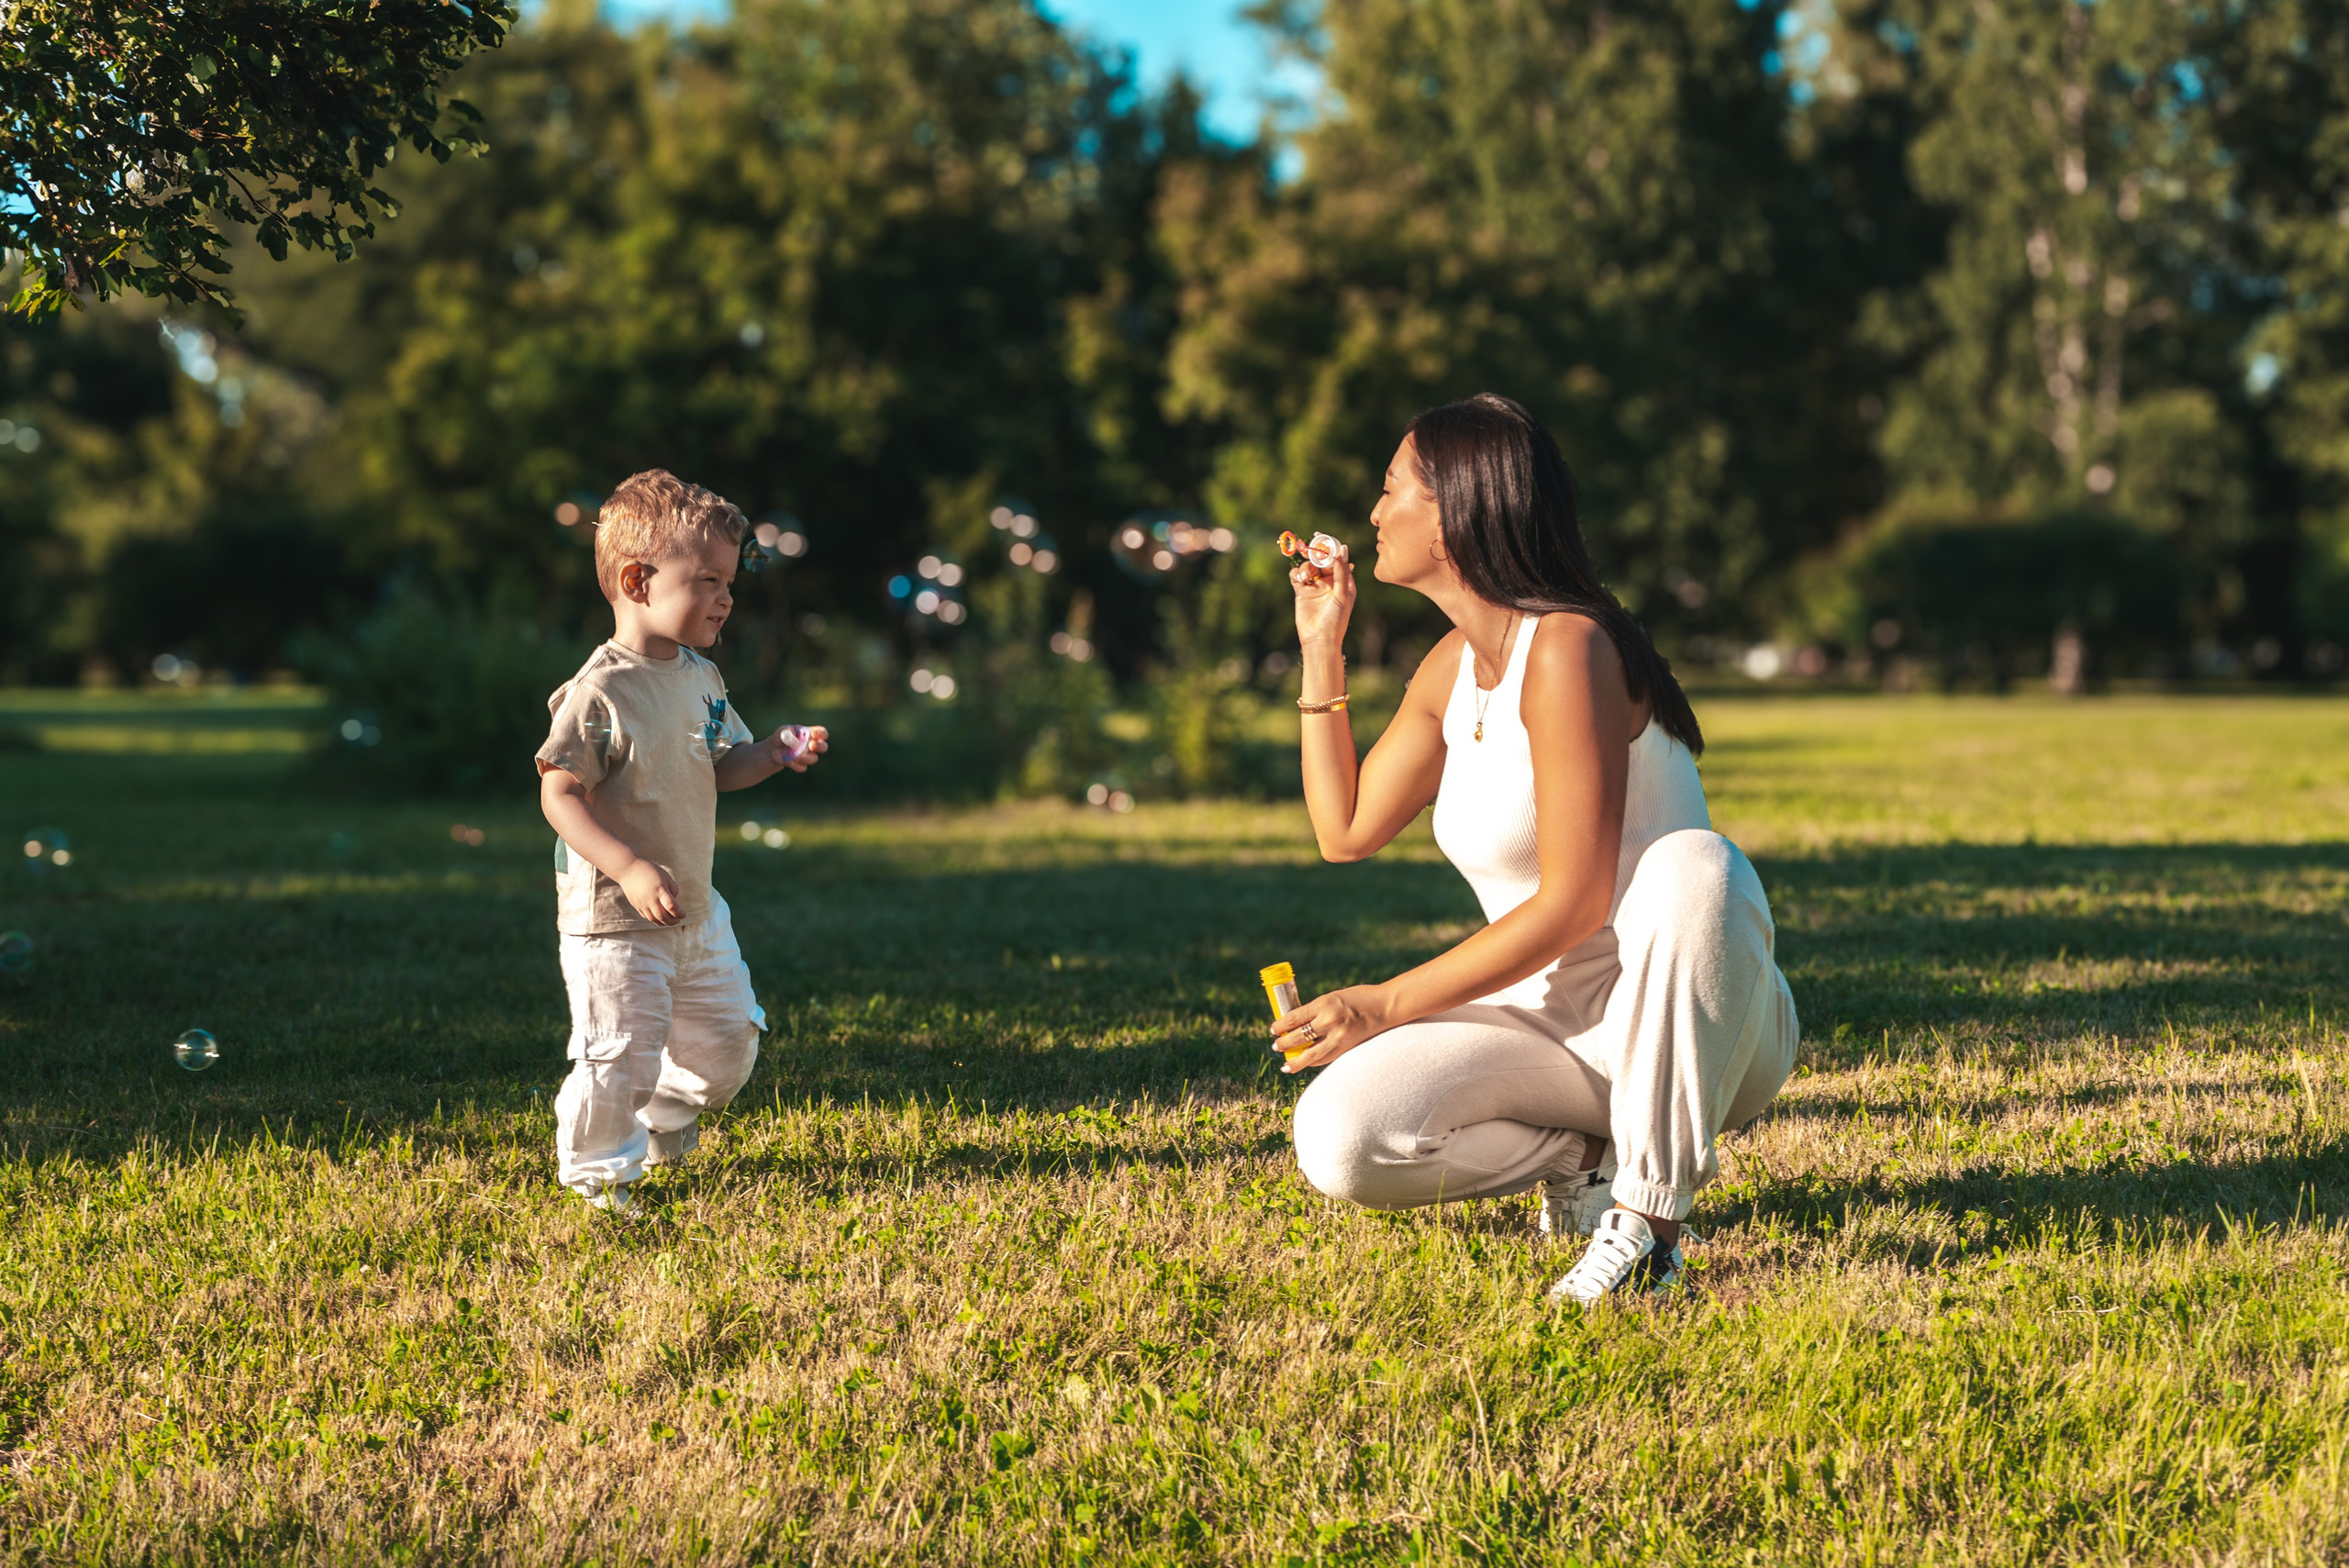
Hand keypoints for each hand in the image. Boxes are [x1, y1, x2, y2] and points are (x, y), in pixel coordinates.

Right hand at [619, 859, 682, 924]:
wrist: (628, 870)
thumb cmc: (650, 870)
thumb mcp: (666, 876)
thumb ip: (673, 889)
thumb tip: (674, 902)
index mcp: (660, 890)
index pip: (671, 907)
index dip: (679, 913)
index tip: (683, 915)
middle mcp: (650, 899)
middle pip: (663, 916)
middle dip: (672, 921)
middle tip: (678, 920)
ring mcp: (642, 903)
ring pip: (654, 919)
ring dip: (664, 923)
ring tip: (670, 921)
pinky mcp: (636, 905)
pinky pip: (646, 917)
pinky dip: (655, 920)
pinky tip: (660, 918)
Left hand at [770, 724, 828, 772]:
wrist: (774, 748)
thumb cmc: (782, 736)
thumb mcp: (783, 731)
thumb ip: (789, 732)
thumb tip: (796, 743)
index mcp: (810, 734)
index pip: (822, 733)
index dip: (821, 734)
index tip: (813, 735)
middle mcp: (811, 745)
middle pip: (824, 747)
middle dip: (820, 746)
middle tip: (812, 746)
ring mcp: (807, 756)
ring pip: (813, 759)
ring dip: (805, 757)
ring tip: (794, 755)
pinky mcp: (800, 764)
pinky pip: (803, 767)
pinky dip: (796, 765)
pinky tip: (789, 761)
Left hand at [1269, 983, 1390, 1073]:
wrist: (1384, 1007)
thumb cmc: (1357, 999)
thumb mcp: (1333, 998)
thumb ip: (1316, 1010)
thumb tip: (1295, 1023)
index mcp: (1324, 1004)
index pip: (1294, 1018)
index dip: (1280, 1026)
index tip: (1273, 1029)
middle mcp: (1329, 1021)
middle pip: (1298, 1037)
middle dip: (1283, 1044)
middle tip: (1275, 1046)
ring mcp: (1338, 1037)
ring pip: (1310, 1055)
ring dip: (1295, 1061)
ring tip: (1285, 1065)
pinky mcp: (1346, 1048)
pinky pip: (1324, 1059)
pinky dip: (1313, 1062)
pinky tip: (1305, 1063)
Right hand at [1290, 538, 1355, 650]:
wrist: (1319, 640)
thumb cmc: (1336, 620)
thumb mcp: (1342, 594)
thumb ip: (1341, 572)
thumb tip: (1342, 549)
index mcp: (1343, 581)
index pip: (1337, 559)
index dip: (1330, 547)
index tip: (1321, 536)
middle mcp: (1329, 582)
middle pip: (1320, 560)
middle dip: (1314, 553)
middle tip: (1307, 548)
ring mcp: (1314, 586)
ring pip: (1308, 566)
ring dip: (1306, 567)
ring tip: (1306, 577)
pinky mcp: (1301, 592)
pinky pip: (1297, 576)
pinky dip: (1297, 574)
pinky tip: (1300, 580)